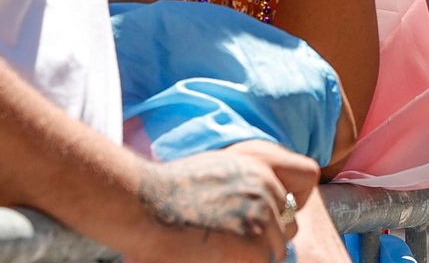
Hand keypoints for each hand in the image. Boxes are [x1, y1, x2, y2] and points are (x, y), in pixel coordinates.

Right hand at [120, 145, 315, 262]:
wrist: (144, 202)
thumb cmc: (163, 193)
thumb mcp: (212, 174)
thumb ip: (240, 189)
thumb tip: (250, 214)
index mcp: (261, 172)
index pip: (284, 209)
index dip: (265, 228)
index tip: (240, 236)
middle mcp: (268, 193)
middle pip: (283, 234)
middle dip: (261, 246)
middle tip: (223, 247)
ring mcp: (263, 220)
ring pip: (273, 254)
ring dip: (249, 258)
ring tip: (214, 252)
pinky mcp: (254, 248)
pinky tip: (212, 257)